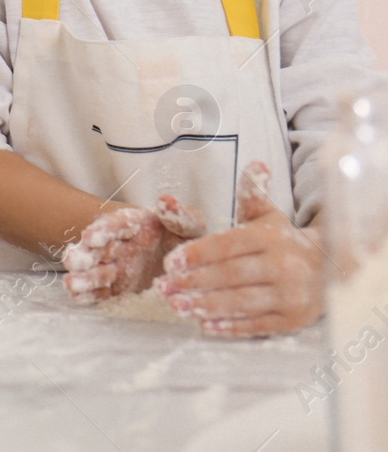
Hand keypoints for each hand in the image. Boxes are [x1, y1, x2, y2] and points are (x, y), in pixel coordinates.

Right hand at [64, 194, 205, 302]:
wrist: (184, 268)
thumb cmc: (185, 242)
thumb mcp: (190, 228)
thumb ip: (182, 217)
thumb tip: (166, 201)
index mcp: (134, 226)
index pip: (115, 225)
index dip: (102, 230)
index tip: (91, 237)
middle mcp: (119, 246)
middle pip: (97, 249)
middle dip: (84, 255)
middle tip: (75, 262)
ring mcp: (114, 268)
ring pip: (94, 271)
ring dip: (82, 277)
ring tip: (72, 283)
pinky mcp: (114, 290)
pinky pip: (98, 292)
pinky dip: (86, 294)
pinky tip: (77, 296)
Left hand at [153, 162, 323, 336]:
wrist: (328, 270)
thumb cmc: (282, 240)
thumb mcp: (267, 215)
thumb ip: (252, 193)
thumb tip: (254, 165)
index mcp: (271, 237)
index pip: (228, 245)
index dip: (198, 254)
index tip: (170, 263)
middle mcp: (283, 266)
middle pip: (231, 276)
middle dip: (194, 282)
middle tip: (163, 287)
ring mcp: (291, 296)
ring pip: (242, 303)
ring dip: (206, 306)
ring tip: (177, 306)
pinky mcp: (293, 321)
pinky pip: (257, 326)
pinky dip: (229, 327)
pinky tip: (204, 325)